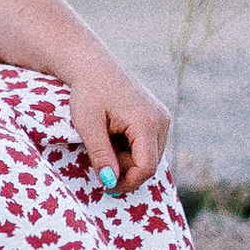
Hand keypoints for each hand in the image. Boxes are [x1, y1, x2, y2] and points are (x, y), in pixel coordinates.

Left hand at [67, 57, 170, 195]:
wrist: (91, 64)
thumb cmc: (87, 91)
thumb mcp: (88, 125)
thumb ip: (100, 155)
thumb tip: (110, 182)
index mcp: (147, 122)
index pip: (146, 168)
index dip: (126, 182)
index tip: (105, 185)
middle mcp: (162, 120)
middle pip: (149, 164)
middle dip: (125, 169)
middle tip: (100, 157)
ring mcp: (162, 117)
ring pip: (149, 156)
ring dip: (127, 159)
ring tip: (105, 141)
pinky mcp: (158, 117)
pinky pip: (148, 145)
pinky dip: (130, 148)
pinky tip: (113, 135)